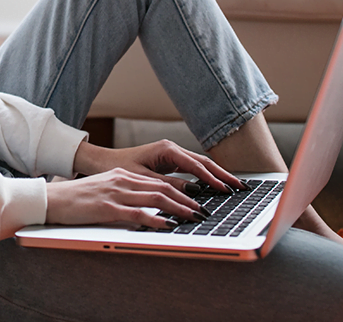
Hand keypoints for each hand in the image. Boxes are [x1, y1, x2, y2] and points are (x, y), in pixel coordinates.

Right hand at [45, 167, 208, 226]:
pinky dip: (156, 219)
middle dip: (187, 200)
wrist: (50, 199)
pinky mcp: (107, 208)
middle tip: (203, 211)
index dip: (181, 191)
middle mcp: (122, 180)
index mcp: (122, 175)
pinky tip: (168, 225)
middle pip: (163, 188)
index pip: (159, 182)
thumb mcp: (103, 191)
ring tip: (194, 217)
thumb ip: (124, 196)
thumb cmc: (75, 199)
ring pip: (155, 198)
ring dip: (179, 209)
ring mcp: (115, 193)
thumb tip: (145, 208)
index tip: (196, 201)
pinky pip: (137, 213)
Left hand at [73, 139, 247, 194]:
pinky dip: (205, 177)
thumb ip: (168, 186)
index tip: (226, 190)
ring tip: (234, 187)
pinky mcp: (169, 161)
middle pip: (204, 163)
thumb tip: (192, 193)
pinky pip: (192, 169)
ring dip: (217, 176)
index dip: (212, 179)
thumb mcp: (143, 179)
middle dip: (223, 175)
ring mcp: (172, 154)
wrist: (102, 162)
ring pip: (200, 165)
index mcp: (167, 150)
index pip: (197, 166)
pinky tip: (215, 187)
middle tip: (240, 187)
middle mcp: (172, 149)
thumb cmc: (117, 168)